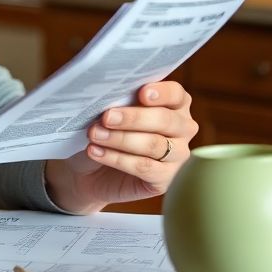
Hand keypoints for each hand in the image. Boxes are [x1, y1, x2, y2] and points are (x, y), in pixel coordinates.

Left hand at [43, 81, 197, 213]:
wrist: (90, 169)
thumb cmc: (105, 130)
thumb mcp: (110, 111)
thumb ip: (119, 101)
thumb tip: (112, 95)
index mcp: (174, 103)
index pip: (176, 94)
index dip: (162, 93)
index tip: (142, 93)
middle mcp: (182, 128)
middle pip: (165, 120)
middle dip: (133, 118)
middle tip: (107, 117)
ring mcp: (178, 155)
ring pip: (154, 144)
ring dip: (121, 139)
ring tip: (94, 134)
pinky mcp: (165, 179)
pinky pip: (144, 167)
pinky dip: (117, 159)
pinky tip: (96, 152)